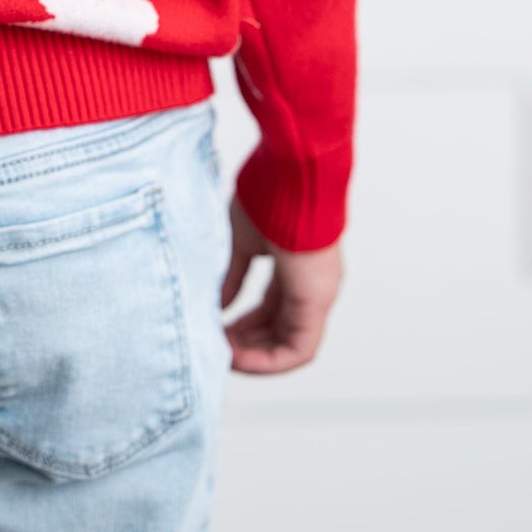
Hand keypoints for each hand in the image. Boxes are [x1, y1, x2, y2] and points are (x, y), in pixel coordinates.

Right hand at [220, 192, 342, 374]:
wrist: (293, 171)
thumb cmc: (269, 192)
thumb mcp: (242, 240)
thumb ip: (232, 274)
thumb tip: (219, 305)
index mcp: (295, 266)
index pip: (271, 306)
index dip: (244, 322)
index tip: (217, 324)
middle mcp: (310, 285)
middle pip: (279, 329)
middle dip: (246, 342)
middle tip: (215, 345)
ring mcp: (316, 295)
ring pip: (289, 344)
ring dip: (255, 355)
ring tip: (221, 355)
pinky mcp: (316, 301)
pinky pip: (298, 350)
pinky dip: (268, 360)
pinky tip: (238, 357)